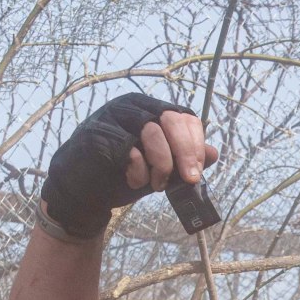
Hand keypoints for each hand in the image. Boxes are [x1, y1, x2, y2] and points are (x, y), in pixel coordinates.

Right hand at [39, 94, 221, 239]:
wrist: (84, 193)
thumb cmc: (124, 176)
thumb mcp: (161, 168)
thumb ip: (184, 159)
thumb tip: (215, 153)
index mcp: (150, 109)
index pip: (183, 116)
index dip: (195, 142)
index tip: (198, 170)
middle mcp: (132, 106)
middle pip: (170, 118)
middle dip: (185, 151)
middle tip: (191, 179)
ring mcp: (112, 116)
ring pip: (151, 131)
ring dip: (161, 164)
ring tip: (157, 185)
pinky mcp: (96, 134)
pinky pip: (128, 149)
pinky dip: (138, 170)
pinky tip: (133, 181)